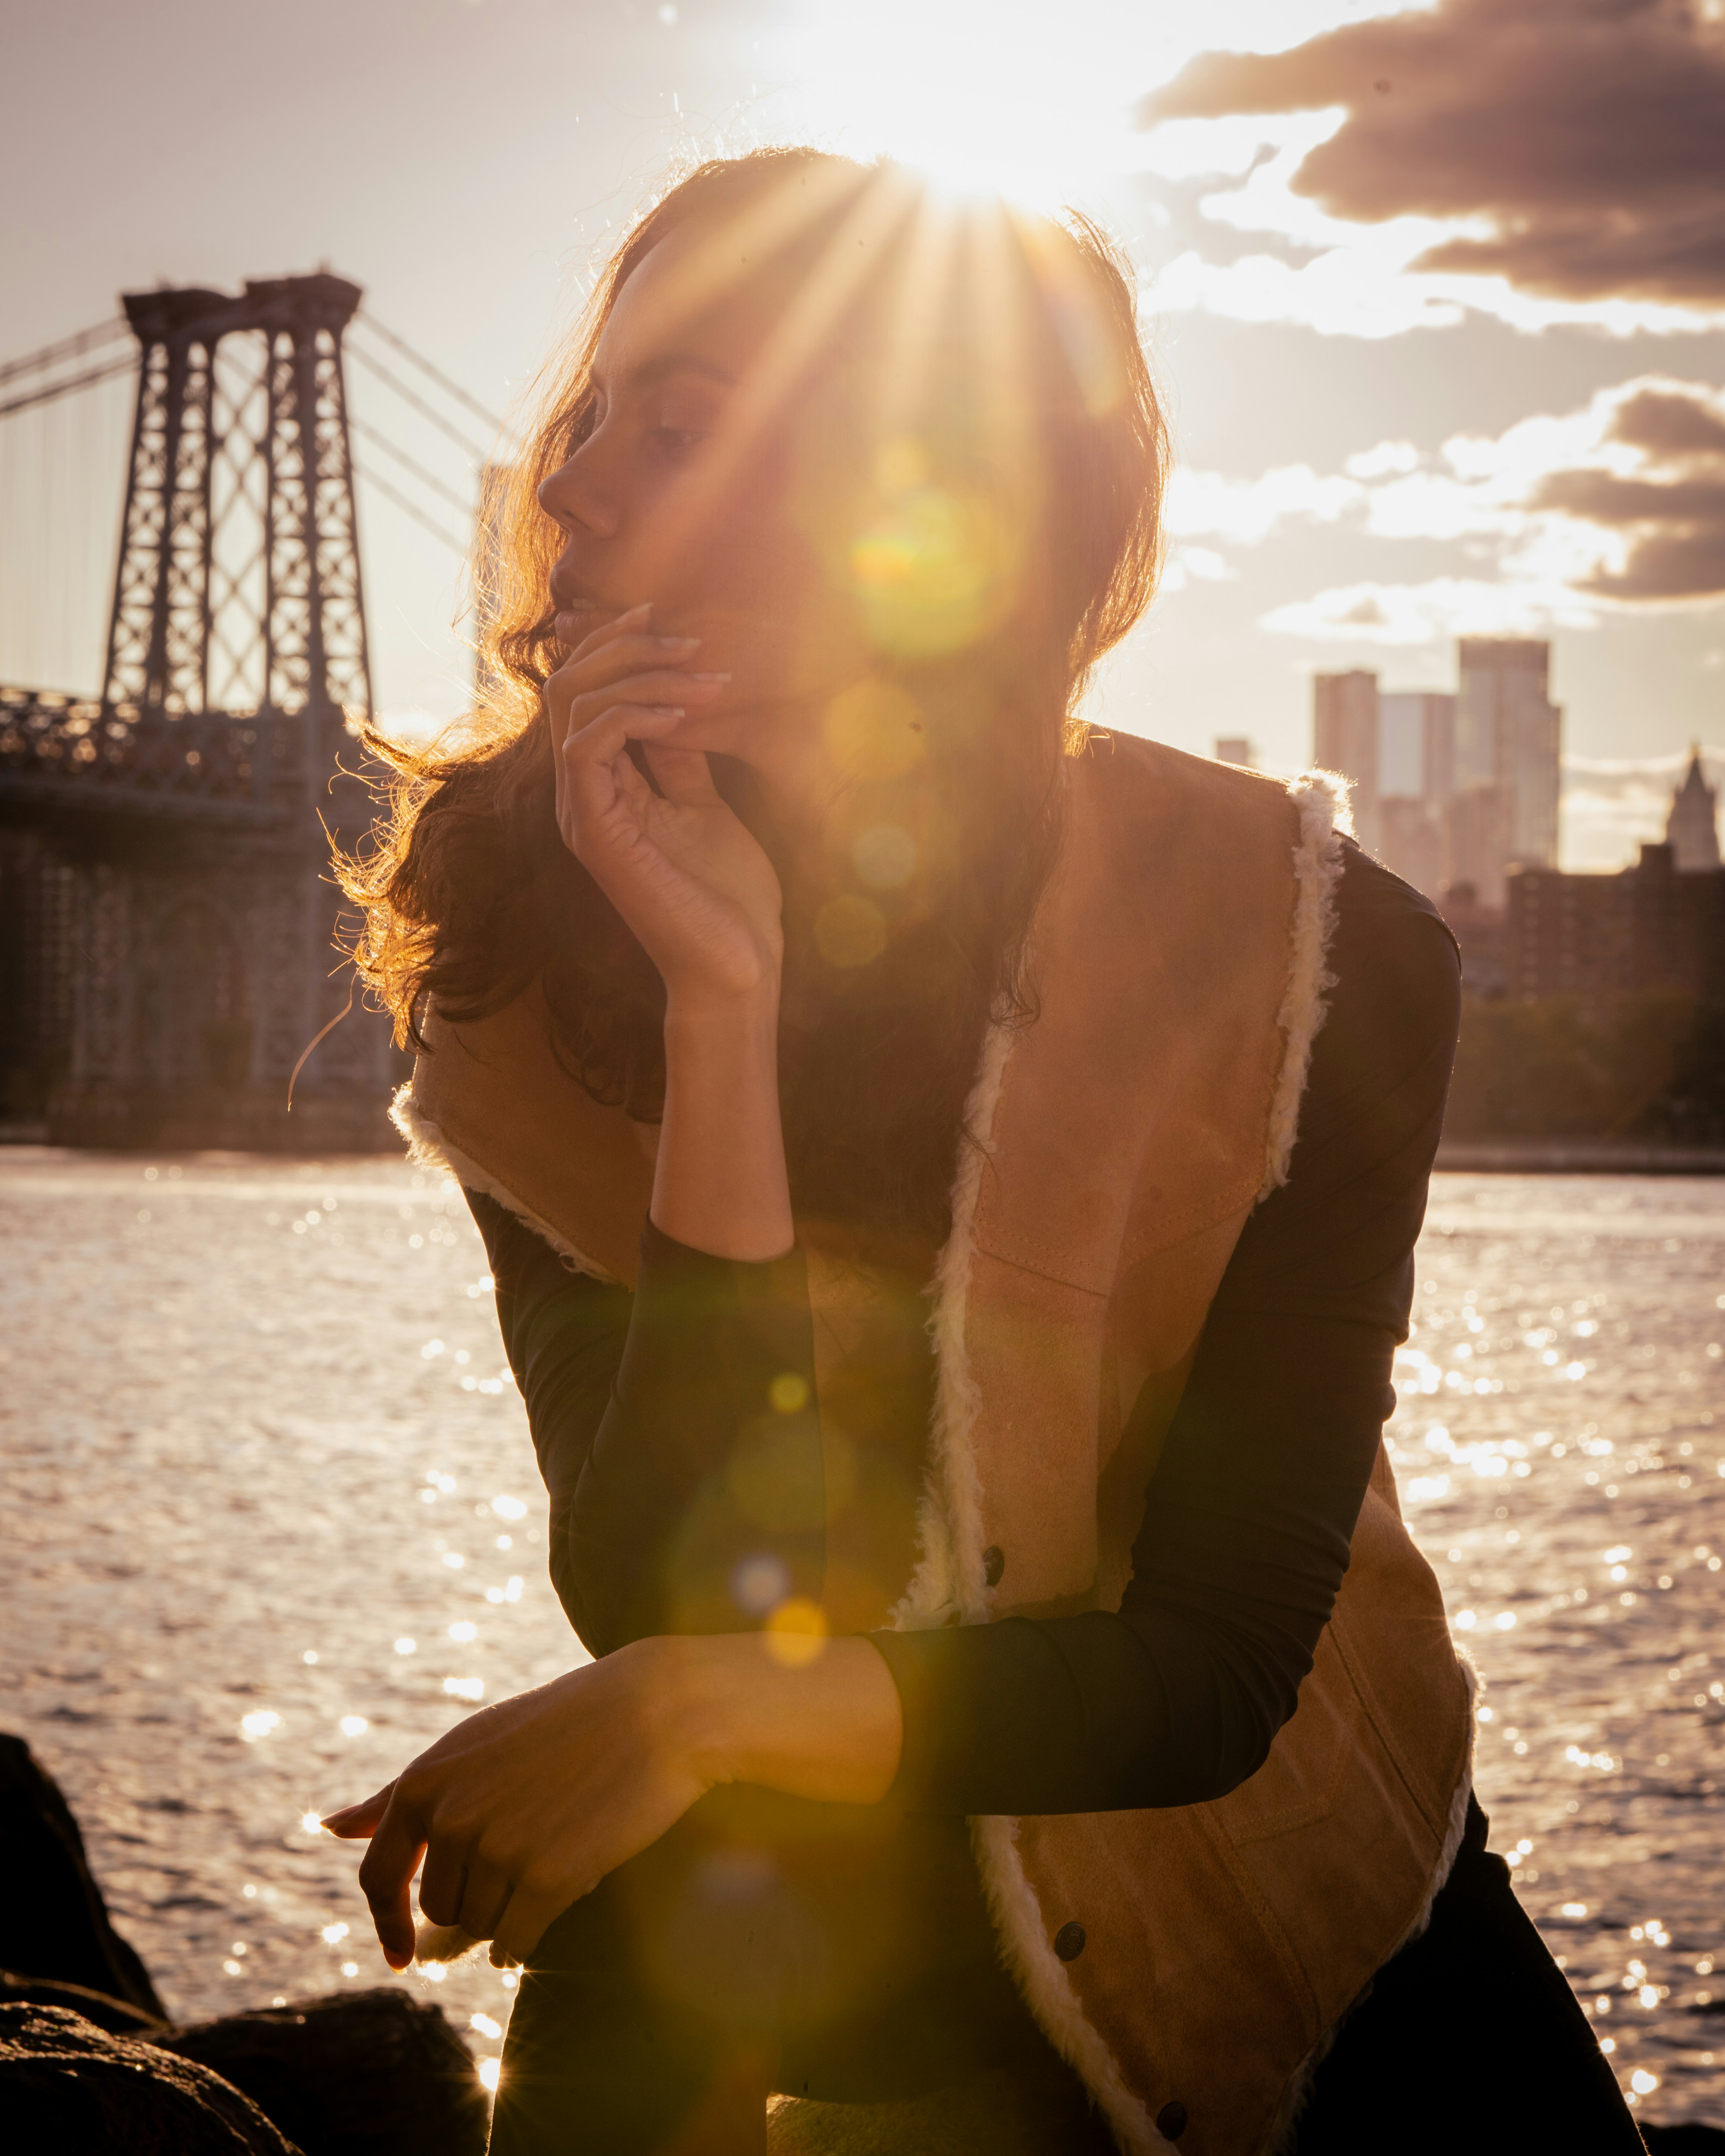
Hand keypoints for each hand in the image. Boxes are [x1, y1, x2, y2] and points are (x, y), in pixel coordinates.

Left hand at [321, 1639, 711, 1969]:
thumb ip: (396, 1794)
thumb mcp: (468, 1746)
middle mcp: (450, 1818)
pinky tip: (560, 1895)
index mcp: (423, 1782)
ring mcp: (497, 1850)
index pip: (378, 1877)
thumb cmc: (561, 1724)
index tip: (401, 1959)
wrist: (654, 1710)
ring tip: (557, 1847)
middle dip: (478, 1897)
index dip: (386, 1923)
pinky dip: (529, 1938)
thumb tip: (327, 1828)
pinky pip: (518, 1942)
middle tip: (531, 1847)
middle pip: (440, 1909)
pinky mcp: (546, 1880)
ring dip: (513, 1908)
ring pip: (483, 1926)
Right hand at [547, 606, 782, 1008]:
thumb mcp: (705, 804)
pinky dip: (633, 715)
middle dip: (626, 646)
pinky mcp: (595, 832)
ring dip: (640, 675)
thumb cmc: (729, 896)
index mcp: (603, 783)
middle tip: (690, 640)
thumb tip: (678, 698)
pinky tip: (682, 714)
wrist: (737, 964)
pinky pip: (587, 746)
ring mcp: (582, 812)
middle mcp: (581, 793)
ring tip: (700, 674)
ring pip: (574, 704)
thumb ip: (680, 754)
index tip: (672, 619)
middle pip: (568, 683)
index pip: (584, 689)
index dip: (618, 644)